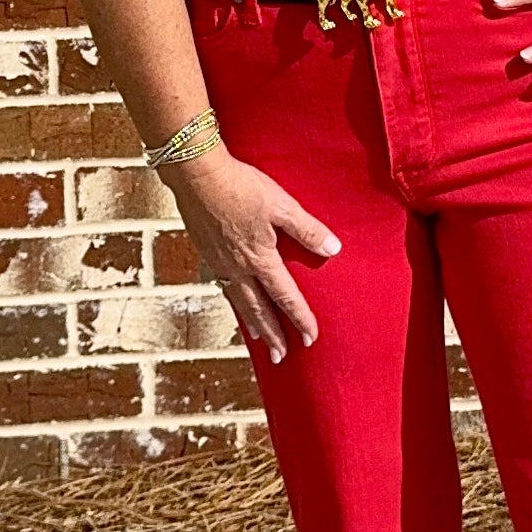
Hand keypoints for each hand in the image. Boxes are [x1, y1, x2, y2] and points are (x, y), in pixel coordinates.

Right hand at [161, 149, 339, 361]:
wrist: (196, 175)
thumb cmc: (242, 187)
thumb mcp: (282, 205)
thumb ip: (307, 230)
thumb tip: (334, 248)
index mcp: (260, 259)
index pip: (285, 296)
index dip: (300, 318)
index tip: (312, 339)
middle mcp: (237, 268)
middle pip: (258, 309)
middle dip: (273, 335)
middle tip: (281, 357)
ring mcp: (218, 262)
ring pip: (237, 301)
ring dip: (251, 322)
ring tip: (258, 338)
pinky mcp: (205, 252)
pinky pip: (222, 286)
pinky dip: (232, 301)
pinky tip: (233, 298)